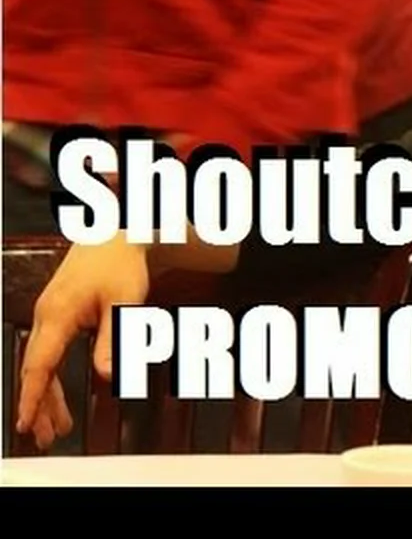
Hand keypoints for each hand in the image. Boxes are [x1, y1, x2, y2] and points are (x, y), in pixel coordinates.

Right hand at [16, 234, 149, 446]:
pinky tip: (57, 399)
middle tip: (44, 437)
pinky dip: (51, 378)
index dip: (32, 396)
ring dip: (46, 396)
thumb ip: (113, 340)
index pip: (40, 363)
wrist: (114, 237)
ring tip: (54, 428)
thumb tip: (106, 377)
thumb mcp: (124, 303)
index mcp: (58, 313)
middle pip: (36, 369)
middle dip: (38, 405)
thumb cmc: (120, 264)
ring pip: (41, 364)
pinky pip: (48, 354)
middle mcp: (46, 316)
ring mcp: (49, 316)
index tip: (26, 422)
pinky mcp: (57, 317)